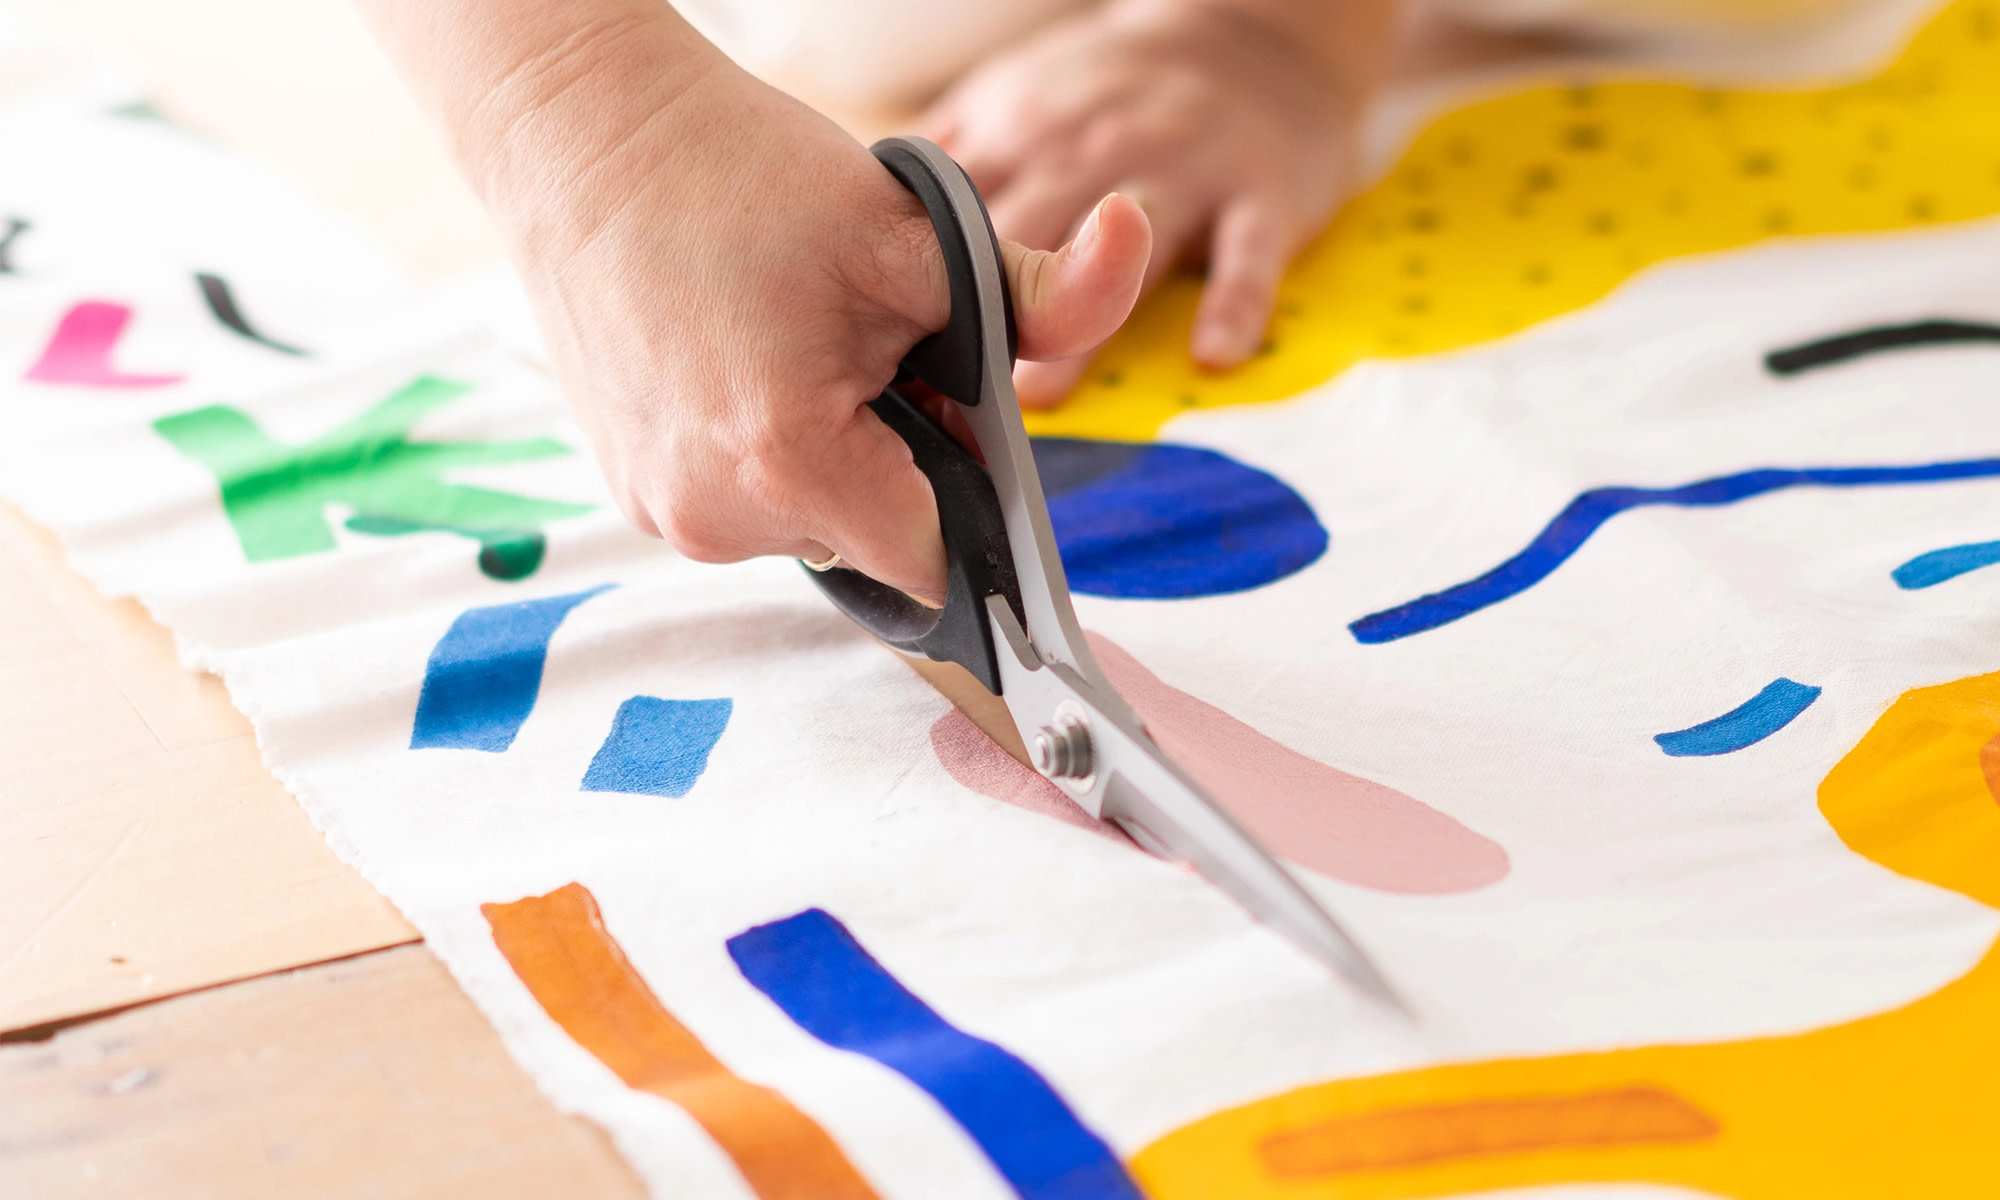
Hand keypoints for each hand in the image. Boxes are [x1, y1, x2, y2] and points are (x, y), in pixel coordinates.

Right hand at [483, 47, 1151, 602]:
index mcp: (788, 464)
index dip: (965, 489)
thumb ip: (1044, 289)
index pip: (933, 559)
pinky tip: (743, 364)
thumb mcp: (916, 230)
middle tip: (862, 348)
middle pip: (874, 540)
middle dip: (898, 462)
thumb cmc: (741, 176)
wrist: (583, 140)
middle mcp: (712, 517)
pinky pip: (742, 506)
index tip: (943, 409)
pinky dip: (764, 455)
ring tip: (793, 346)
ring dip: (830, 459)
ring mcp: (661, 512)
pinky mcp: (628, 494)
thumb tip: (1138, 242)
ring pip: (810, 525)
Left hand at [918, 0, 1373, 405]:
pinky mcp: (1259, 194)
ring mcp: (1179, 172)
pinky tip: (1211, 357)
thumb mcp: (1018, 103)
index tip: (879, 354)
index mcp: (1023, 136)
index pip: (952, 214)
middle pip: (1027, 235)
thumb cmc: (1119, 95)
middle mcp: (1093, 153)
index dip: (911, 281)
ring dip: (1084, 322)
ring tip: (1047, 394)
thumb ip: (947, 170)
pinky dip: (1232, 304)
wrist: (1254, 40)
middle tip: (944, 404)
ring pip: (1127, 250)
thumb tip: (860, 234)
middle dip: (982, 313)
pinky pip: (1247, 254)